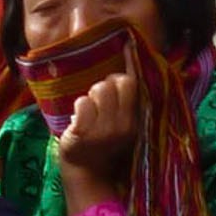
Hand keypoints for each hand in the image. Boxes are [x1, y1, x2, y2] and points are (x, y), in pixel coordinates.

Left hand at [56, 69, 139, 203]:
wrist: (86, 170)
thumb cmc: (103, 141)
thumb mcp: (122, 124)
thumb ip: (126, 103)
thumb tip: (125, 71)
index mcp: (136, 121)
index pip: (136, 85)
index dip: (131, 64)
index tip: (127, 45)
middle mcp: (124, 125)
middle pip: (117, 82)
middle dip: (106, 85)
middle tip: (101, 99)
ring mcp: (104, 130)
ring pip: (99, 90)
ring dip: (91, 96)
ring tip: (91, 111)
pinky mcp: (84, 133)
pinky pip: (82, 103)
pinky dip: (79, 106)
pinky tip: (79, 118)